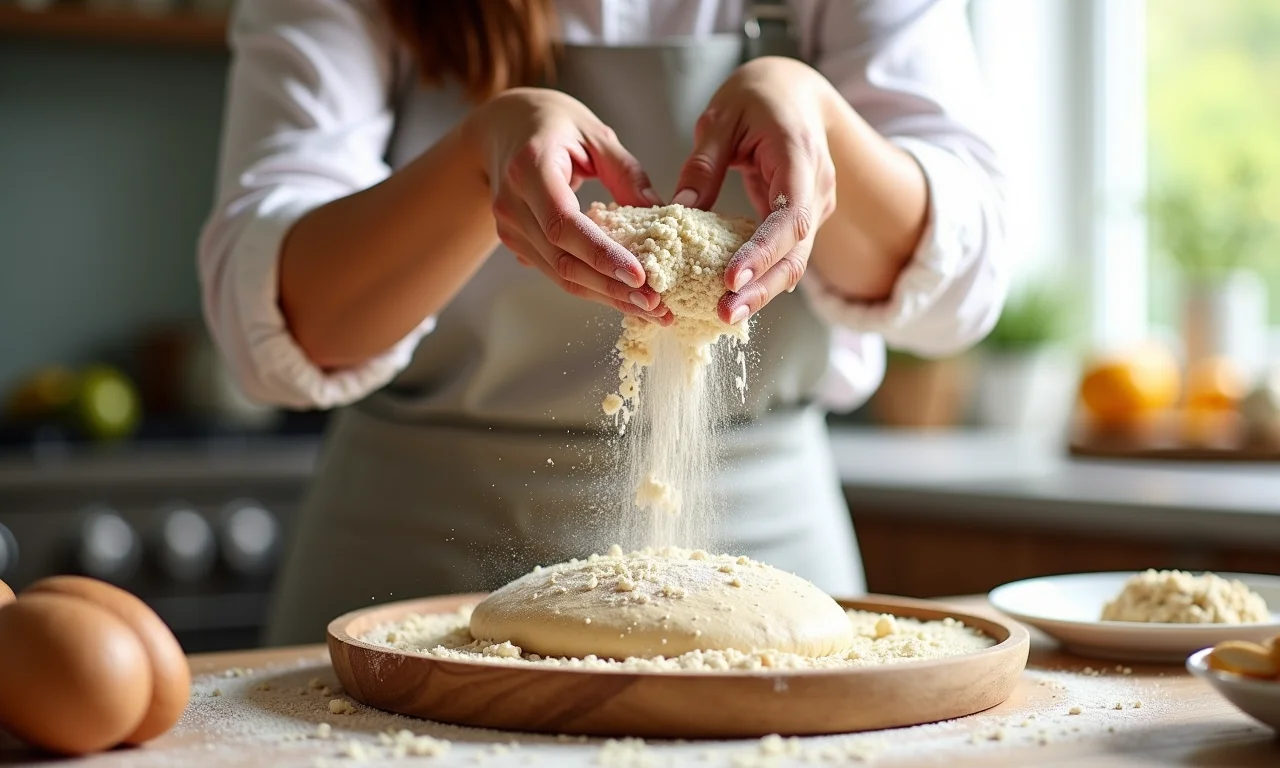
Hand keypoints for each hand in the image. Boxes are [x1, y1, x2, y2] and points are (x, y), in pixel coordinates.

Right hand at [472, 88, 672, 323]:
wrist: (502, 128)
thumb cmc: (554, 125)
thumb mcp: (596, 135)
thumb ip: (627, 173)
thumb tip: (662, 214)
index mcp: (530, 168)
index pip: (564, 223)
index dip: (601, 254)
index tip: (640, 276)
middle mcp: (512, 203)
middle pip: (563, 260)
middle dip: (612, 288)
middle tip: (657, 306)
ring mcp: (509, 228)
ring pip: (560, 275)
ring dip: (607, 296)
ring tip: (651, 309)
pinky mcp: (516, 243)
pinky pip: (556, 272)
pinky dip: (593, 288)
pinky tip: (624, 297)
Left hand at [672, 58, 837, 324]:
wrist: (796, 92)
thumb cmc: (758, 97)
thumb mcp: (721, 118)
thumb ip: (702, 165)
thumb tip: (678, 211)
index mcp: (800, 158)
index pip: (789, 217)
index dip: (763, 252)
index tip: (731, 278)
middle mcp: (815, 190)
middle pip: (797, 253)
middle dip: (762, 289)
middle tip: (724, 314)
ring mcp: (813, 208)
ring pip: (793, 261)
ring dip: (761, 291)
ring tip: (723, 314)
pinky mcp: (801, 219)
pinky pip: (783, 254)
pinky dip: (760, 277)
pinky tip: (732, 297)